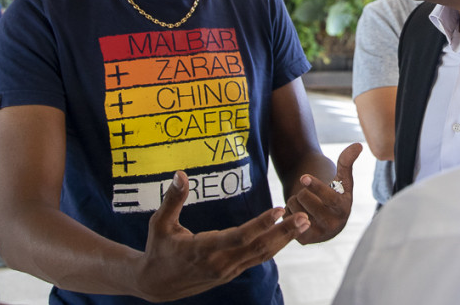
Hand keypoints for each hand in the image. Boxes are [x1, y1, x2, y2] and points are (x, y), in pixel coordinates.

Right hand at [133, 170, 309, 301]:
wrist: (156, 285)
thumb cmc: (158, 249)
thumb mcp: (160, 224)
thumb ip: (173, 199)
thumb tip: (180, 173)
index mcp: (202, 250)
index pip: (239, 236)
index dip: (260, 224)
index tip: (278, 208)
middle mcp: (219, 264)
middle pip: (258, 248)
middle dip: (282, 232)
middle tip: (303, 217)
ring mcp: (227, 271)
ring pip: (261, 255)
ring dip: (283, 239)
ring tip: (303, 223)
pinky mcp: (231, 273)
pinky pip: (257, 258)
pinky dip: (273, 246)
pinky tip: (287, 233)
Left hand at [285, 142, 362, 244]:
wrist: (327, 219)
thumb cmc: (335, 194)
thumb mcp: (343, 179)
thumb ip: (347, 161)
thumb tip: (358, 145)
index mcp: (344, 208)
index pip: (329, 198)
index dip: (315, 186)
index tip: (304, 176)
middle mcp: (333, 224)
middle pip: (305, 199)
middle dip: (302, 191)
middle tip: (307, 193)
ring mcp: (319, 234)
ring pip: (294, 207)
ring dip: (294, 201)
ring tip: (304, 204)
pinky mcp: (305, 240)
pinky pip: (287, 219)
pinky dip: (289, 212)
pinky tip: (297, 213)